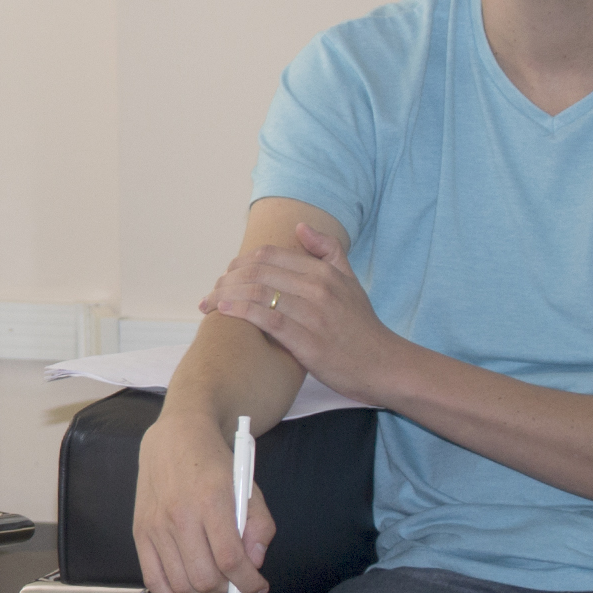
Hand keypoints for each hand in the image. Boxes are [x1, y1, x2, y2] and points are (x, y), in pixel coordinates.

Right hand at [132, 404, 274, 592]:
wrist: (176, 435)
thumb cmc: (215, 461)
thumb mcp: (248, 486)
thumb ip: (259, 526)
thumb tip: (253, 564)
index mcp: (210, 501)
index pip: (230, 559)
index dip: (249, 582)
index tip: (259, 586)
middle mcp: (179, 515)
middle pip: (204, 578)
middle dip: (228, 592)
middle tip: (238, 587)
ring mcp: (155, 526)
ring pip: (181, 584)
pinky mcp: (139, 532)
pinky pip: (153, 580)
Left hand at [200, 221, 396, 400]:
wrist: (383, 365)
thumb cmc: (361, 326)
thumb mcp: (350, 281)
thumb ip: (328, 251)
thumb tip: (300, 226)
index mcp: (323, 272)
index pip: (269, 255)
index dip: (240, 262)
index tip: (226, 275)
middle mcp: (317, 287)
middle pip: (257, 271)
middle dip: (226, 279)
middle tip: (210, 292)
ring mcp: (312, 314)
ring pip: (257, 292)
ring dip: (225, 294)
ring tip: (209, 303)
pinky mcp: (306, 341)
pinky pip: (265, 318)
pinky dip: (239, 311)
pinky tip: (223, 311)